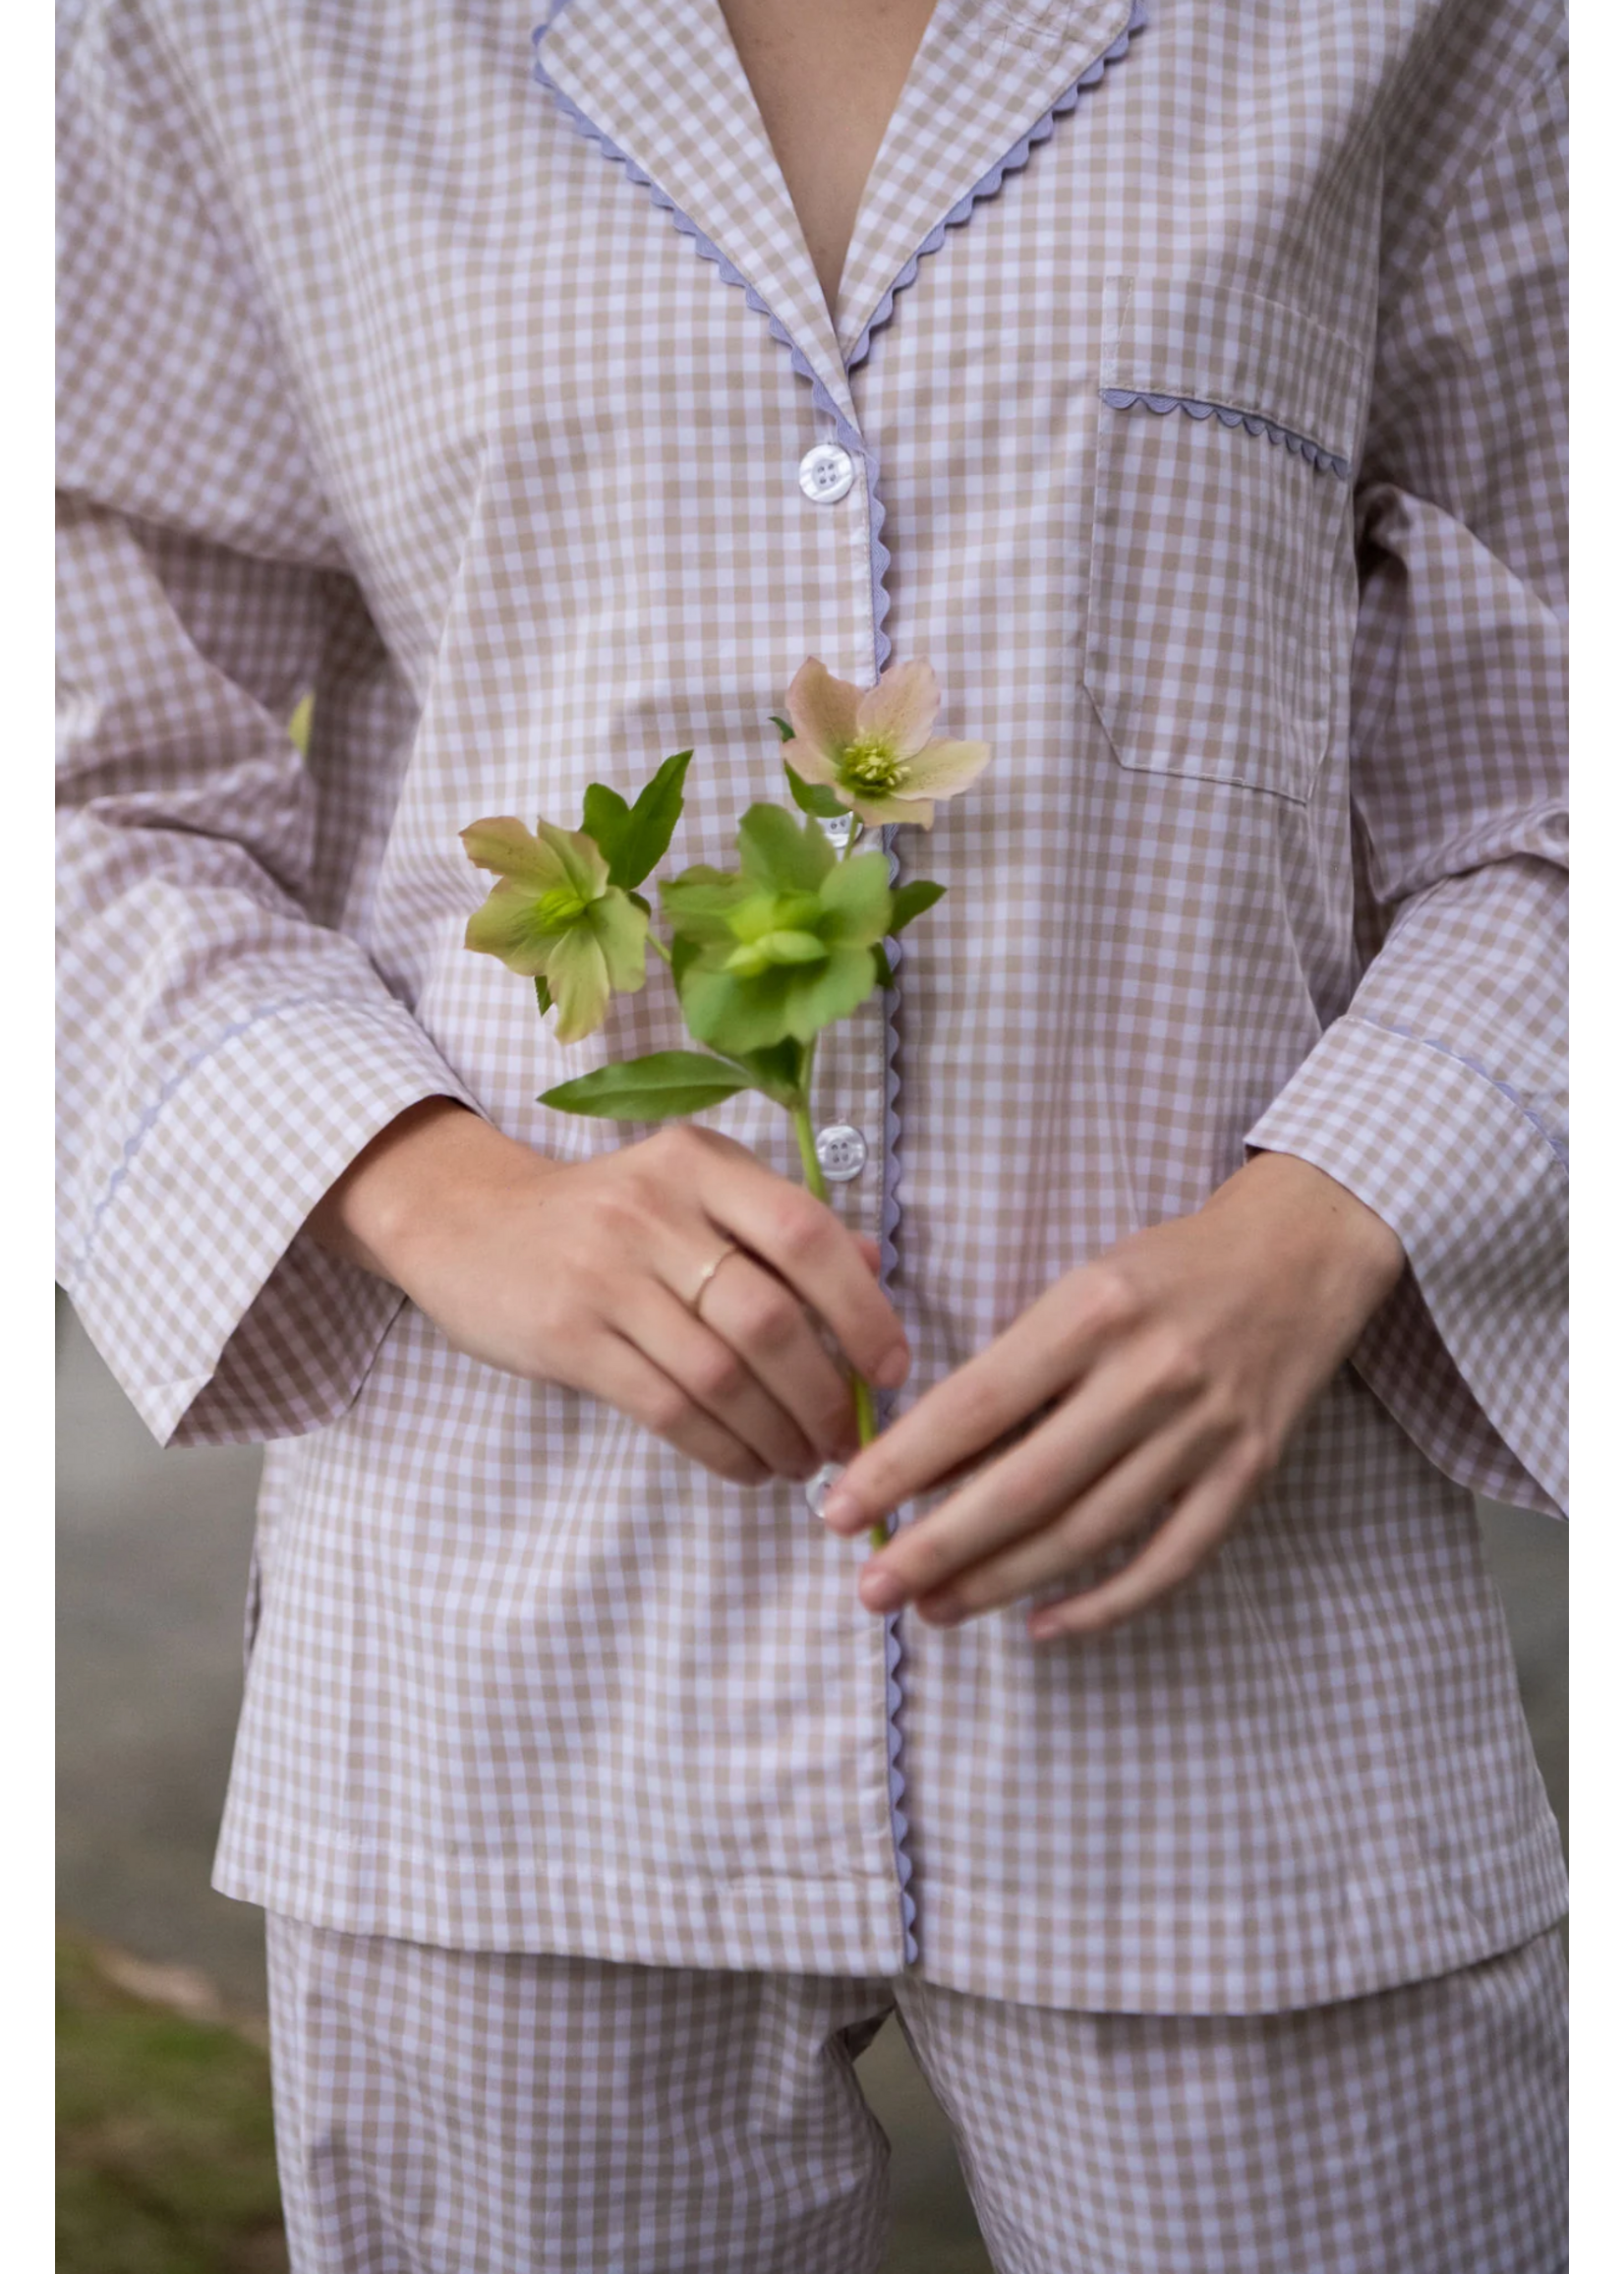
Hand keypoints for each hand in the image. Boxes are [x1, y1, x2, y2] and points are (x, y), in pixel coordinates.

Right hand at [308, 1099, 909, 1485]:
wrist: (468, 1222)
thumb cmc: (606, 1214)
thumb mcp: (691, 1190)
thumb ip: (778, 1222)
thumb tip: (875, 1266)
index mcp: (699, 1164)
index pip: (803, 1233)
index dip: (862, 1309)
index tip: (890, 1369)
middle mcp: (653, 1211)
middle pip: (769, 1319)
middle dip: (825, 1395)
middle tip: (848, 1438)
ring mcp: (604, 1274)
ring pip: (721, 1376)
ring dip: (779, 1434)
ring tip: (805, 1462)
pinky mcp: (567, 1336)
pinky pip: (668, 1410)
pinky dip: (724, 1450)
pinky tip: (749, 1466)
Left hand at [820, 1152, 1403, 1638]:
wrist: (1304, 1250)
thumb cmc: (1169, 1269)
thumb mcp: (1079, 1289)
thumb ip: (1012, 1370)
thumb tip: (927, 1461)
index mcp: (1091, 1312)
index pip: (975, 1406)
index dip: (900, 1467)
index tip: (839, 1510)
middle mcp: (1150, 1374)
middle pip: (1023, 1486)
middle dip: (935, 1546)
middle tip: (871, 1589)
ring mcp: (1205, 1431)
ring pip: (1086, 1533)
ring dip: (1000, 1583)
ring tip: (934, 1608)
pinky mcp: (1249, 1473)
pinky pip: (1168, 1562)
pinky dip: (1102, 1605)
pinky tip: (1042, 1624)